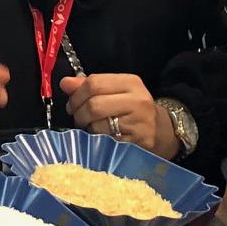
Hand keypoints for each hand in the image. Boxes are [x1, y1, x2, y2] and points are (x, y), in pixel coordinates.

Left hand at [60, 74, 175, 158]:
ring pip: (97, 125)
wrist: (161, 131)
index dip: (76, 95)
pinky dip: (96, 140)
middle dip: (78, 113)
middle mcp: (137, 100)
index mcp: (131, 82)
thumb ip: (89, 86)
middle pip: (94, 105)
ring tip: (90, 128)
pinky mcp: (136, 143)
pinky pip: (105, 141)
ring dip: (87, 129)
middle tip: (77, 118)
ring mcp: (138, 123)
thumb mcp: (115, 91)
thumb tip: (64, 83)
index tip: (72, 104)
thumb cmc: (132, 109)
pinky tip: (99, 138)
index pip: (94, 83)